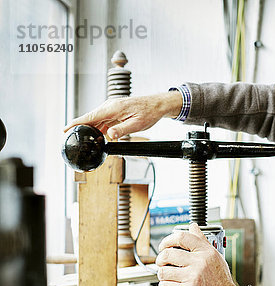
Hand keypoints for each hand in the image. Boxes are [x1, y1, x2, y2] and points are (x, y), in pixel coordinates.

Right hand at [63, 91, 182, 139]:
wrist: (157, 105)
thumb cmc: (149, 113)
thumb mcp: (137, 124)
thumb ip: (122, 130)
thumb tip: (109, 135)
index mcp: (113, 108)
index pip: (90, 117)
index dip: (76, 123)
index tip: (65, 129)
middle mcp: (110, 106)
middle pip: (90, 118)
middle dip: (80, 128)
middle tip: (72, 138)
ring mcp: (112, 107)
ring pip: (96, 120)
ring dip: (90, 129)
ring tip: (84, 139)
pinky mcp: (115, 110)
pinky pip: (103, 119)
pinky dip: (98, 127)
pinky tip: (98, 135)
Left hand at [156, 223, 242, 285]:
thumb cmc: (221, 282)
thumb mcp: (215, 257)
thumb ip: (202, 241)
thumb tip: (193, 227)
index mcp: (206, 252)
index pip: (182, 237)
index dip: (167, 240)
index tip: (164, 245)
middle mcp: (200, 263)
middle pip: (168, 254)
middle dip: (160, 259)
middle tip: (162, 262)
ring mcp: (193, 277)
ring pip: (164, 271)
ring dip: (162, 274)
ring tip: (167, 275)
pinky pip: (166, 285)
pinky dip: (165, 285)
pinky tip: (171, 285)